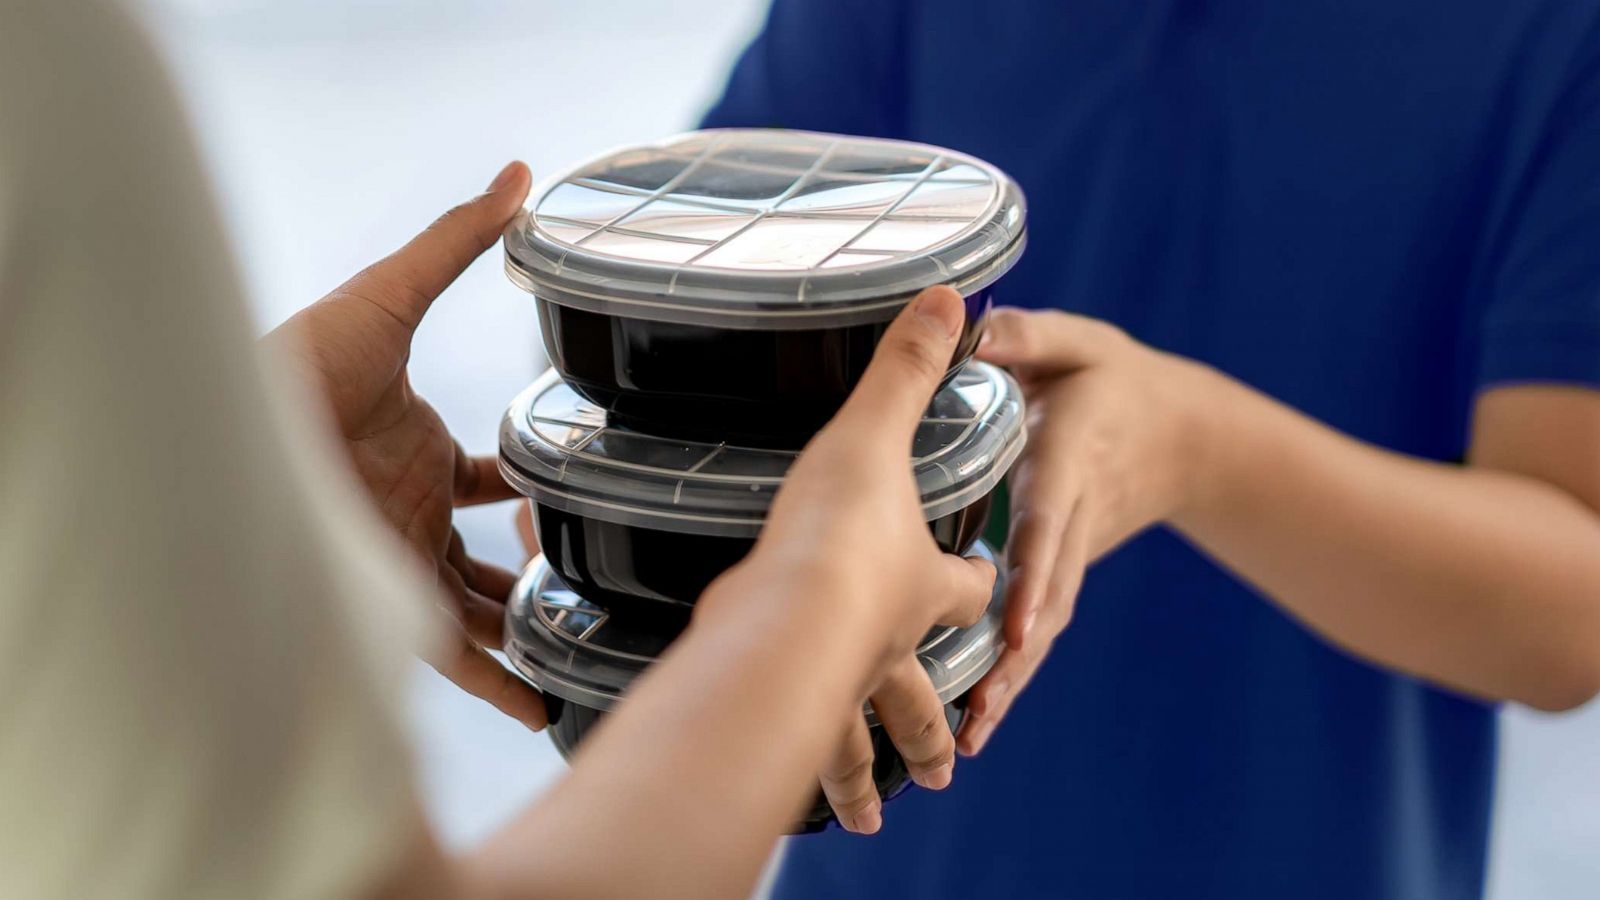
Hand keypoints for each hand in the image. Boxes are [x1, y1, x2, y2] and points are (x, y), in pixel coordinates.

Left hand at [266, 162, 546, 729]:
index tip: (576, 481)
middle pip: (485, 552)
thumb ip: (456, 242)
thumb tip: (520, 176)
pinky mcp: (393, 612)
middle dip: (532, 565)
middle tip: (593, 572)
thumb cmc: (302, 363)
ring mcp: (405, 566)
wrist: (239, 434)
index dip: (526, 478)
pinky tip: (544, 704)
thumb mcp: (391, 296)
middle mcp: (414, 515)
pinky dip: (501, 686)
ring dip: (528, 630)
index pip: (485, 476)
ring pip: (482, 611)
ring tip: (589, 646)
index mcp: (421, 452)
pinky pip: (459, 661)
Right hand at [696, 286, 997, 832]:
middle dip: (935, 724)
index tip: (993, 586)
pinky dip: (799, 775)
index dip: (987, 584)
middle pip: (921, 693)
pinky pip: (794, 751)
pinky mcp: (779, 711)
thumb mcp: (875, 432)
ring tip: (872, 819)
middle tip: (949, 764)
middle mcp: (886, 645)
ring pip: (859, 744)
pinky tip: (784, 791)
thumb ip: (907, 367)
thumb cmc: (837, 534)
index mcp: (921, 582)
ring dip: (868, 774)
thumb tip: (951, 296)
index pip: (969, 584)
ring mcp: (835, 686)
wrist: (781, 619)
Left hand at [956, 308, 1216, 753]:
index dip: (1034, 570)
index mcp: (1070, 460)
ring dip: (1013, 677)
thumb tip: (977, 329)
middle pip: (1046, 591)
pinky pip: (1039, 624)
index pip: (1049, 518)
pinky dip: (1015, 672)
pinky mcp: (1065, 571)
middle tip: (982, 705)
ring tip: (974, 733)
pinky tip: (982, 720)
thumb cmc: (1117, 381)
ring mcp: (1073, 552)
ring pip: (1044, 621)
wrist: (1186, 435)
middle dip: (1015, 650)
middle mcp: (1072, 517)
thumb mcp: (1081, 341)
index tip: (1014, 623)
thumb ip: (1032, 335)